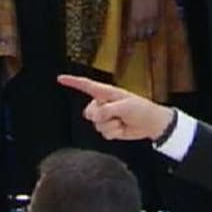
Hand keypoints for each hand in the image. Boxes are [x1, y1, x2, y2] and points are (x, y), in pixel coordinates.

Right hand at [57, 74, 174, 140]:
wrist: (151, 123)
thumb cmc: (141, 109)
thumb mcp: (125, 106)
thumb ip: (107, 110)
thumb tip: (95, 117)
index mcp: (107, 93)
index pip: (87, 86)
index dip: (73, 82)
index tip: (60, 78)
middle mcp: (103, 104)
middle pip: (88, 112)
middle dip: (100, 116)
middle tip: (117, 115)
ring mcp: (106, 116)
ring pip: (96, 124)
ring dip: (110, 125)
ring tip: (122, 121)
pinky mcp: (109, 128)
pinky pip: (103, 133)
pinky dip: (113, 133)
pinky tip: (123, 128)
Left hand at [125, 0, 160, 41]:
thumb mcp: (128, 7)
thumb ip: (129, 19)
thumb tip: (128, 27)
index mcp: (132, 20)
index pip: (130, 36)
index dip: (129, 44)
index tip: (128, 50)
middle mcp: (142, 22)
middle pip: (140, 37)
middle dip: (137, 38)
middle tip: (135, 36)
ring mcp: (152, 19)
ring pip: (149, 34)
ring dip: (146, 35)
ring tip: (143, 31)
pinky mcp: (159, 15)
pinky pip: (156, 28)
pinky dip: (152, 29)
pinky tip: (151, 27)